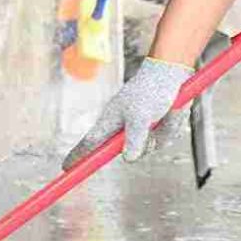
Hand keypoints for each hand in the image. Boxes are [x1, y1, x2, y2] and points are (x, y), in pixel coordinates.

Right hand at [65, 58, 192, 166]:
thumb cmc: (151, 89)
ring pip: (152, 146)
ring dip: (164, 129)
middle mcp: (124, 126)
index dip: (78, 156)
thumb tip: (128, 159)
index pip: (90, 143)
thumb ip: (135, 138)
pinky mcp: (157, 127)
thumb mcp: (141, 116)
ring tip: (167, 109)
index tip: (66, 168)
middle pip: (129, 152)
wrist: (173, 71)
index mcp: (111, 120)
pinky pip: (166, 138)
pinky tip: (174, 109)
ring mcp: (142, 129)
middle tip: (149, 123)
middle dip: (147, 141)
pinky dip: (173, 125)